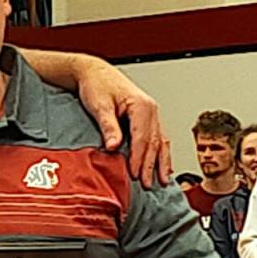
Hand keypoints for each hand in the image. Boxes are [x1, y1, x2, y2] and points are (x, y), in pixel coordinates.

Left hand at [75, 61, 170, 186]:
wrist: (95, 73)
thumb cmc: (97, 85)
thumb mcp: (99, 105)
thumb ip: (108, 126)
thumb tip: (114, 146)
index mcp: (142, 106)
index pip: (143, 138)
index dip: (139, 158)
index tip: (135, 174)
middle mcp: (151, 110)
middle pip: (154, 143)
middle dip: (151, 165)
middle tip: (147, 184)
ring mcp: (151, 114)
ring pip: (161, 142)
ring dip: (161, 162)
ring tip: (162, 181)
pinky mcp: (147, 118)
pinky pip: (158, 138)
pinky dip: (161, 153)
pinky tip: (162, 166)